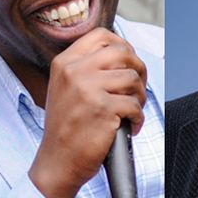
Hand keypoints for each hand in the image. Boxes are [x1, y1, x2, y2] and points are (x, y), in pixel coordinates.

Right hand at [28, 27, 147, 197]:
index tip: (128, 62)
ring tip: (132, 110)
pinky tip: (130, 126)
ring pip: (132, 78)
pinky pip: (134, 105)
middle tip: (137, 87)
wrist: (57, 161)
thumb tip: (122, 54)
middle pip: (122, 52)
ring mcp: (88, 89)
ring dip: (140, 96)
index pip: (101, 36)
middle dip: (138, 69)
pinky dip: (138, 117)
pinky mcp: (102, 109)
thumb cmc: (66, 128)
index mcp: (64, 63)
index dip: (122, 46)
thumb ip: (85, 68)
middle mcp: (75, 71)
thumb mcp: (64, 88)